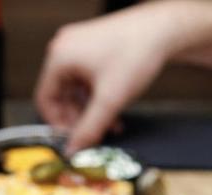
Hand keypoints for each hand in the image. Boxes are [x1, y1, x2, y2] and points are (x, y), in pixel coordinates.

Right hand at [35, 3, 179, 151]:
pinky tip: (113, 108)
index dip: (57, 123)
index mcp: (59, 57)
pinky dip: (98, 94)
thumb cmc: (138, 51)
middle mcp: (65, 48)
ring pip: (76, 88)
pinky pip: (87, 78)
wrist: (166, 29)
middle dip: (79, 117)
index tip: (72, 138)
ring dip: (91, 109)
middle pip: (61, 95)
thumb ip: (89, 129)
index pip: (45, 99)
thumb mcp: (110, 100)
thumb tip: (74, 149)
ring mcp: (79, 45)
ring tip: (110, 122)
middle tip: (93, 133)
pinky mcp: (93, 46)